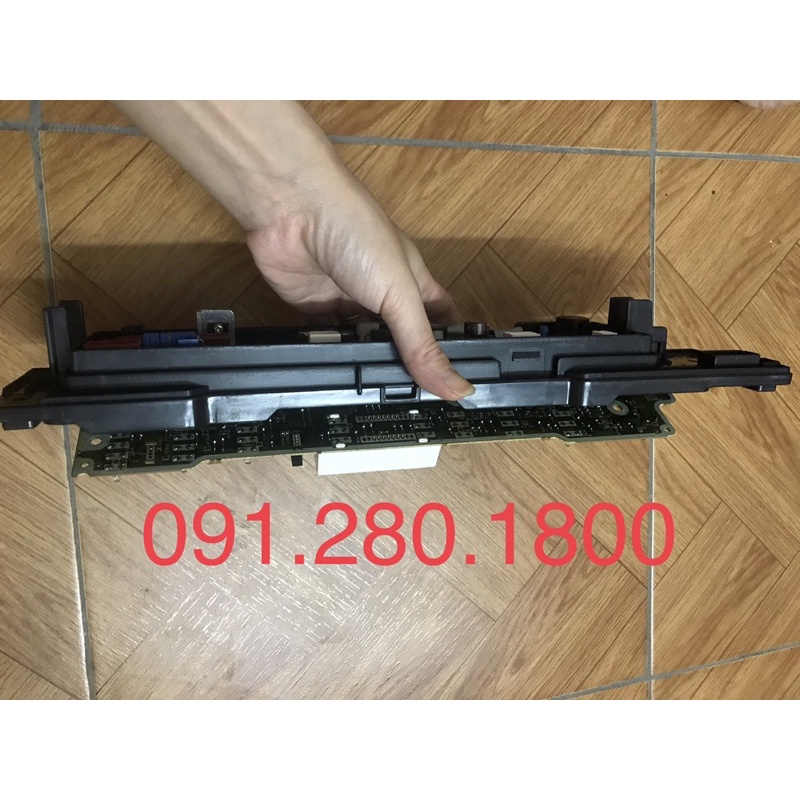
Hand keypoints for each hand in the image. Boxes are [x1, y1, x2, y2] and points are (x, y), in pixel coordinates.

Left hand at [114, 100, 473, 398]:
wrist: (291, 211)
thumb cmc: (356, 231)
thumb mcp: (399, 293)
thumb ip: (422, 345)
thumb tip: (457, 387)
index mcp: (415, 286)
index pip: (443, 325)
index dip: (452, 353)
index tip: (456, 386)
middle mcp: (383, 298)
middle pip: (401, 344)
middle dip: (405, 371)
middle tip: (412, 409)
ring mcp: (348, 306)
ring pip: (362, 349)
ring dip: (365, 369)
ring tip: (374, 403)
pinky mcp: (315, 314)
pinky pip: (327, 346)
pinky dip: (331, 361)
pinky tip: (336, 381)